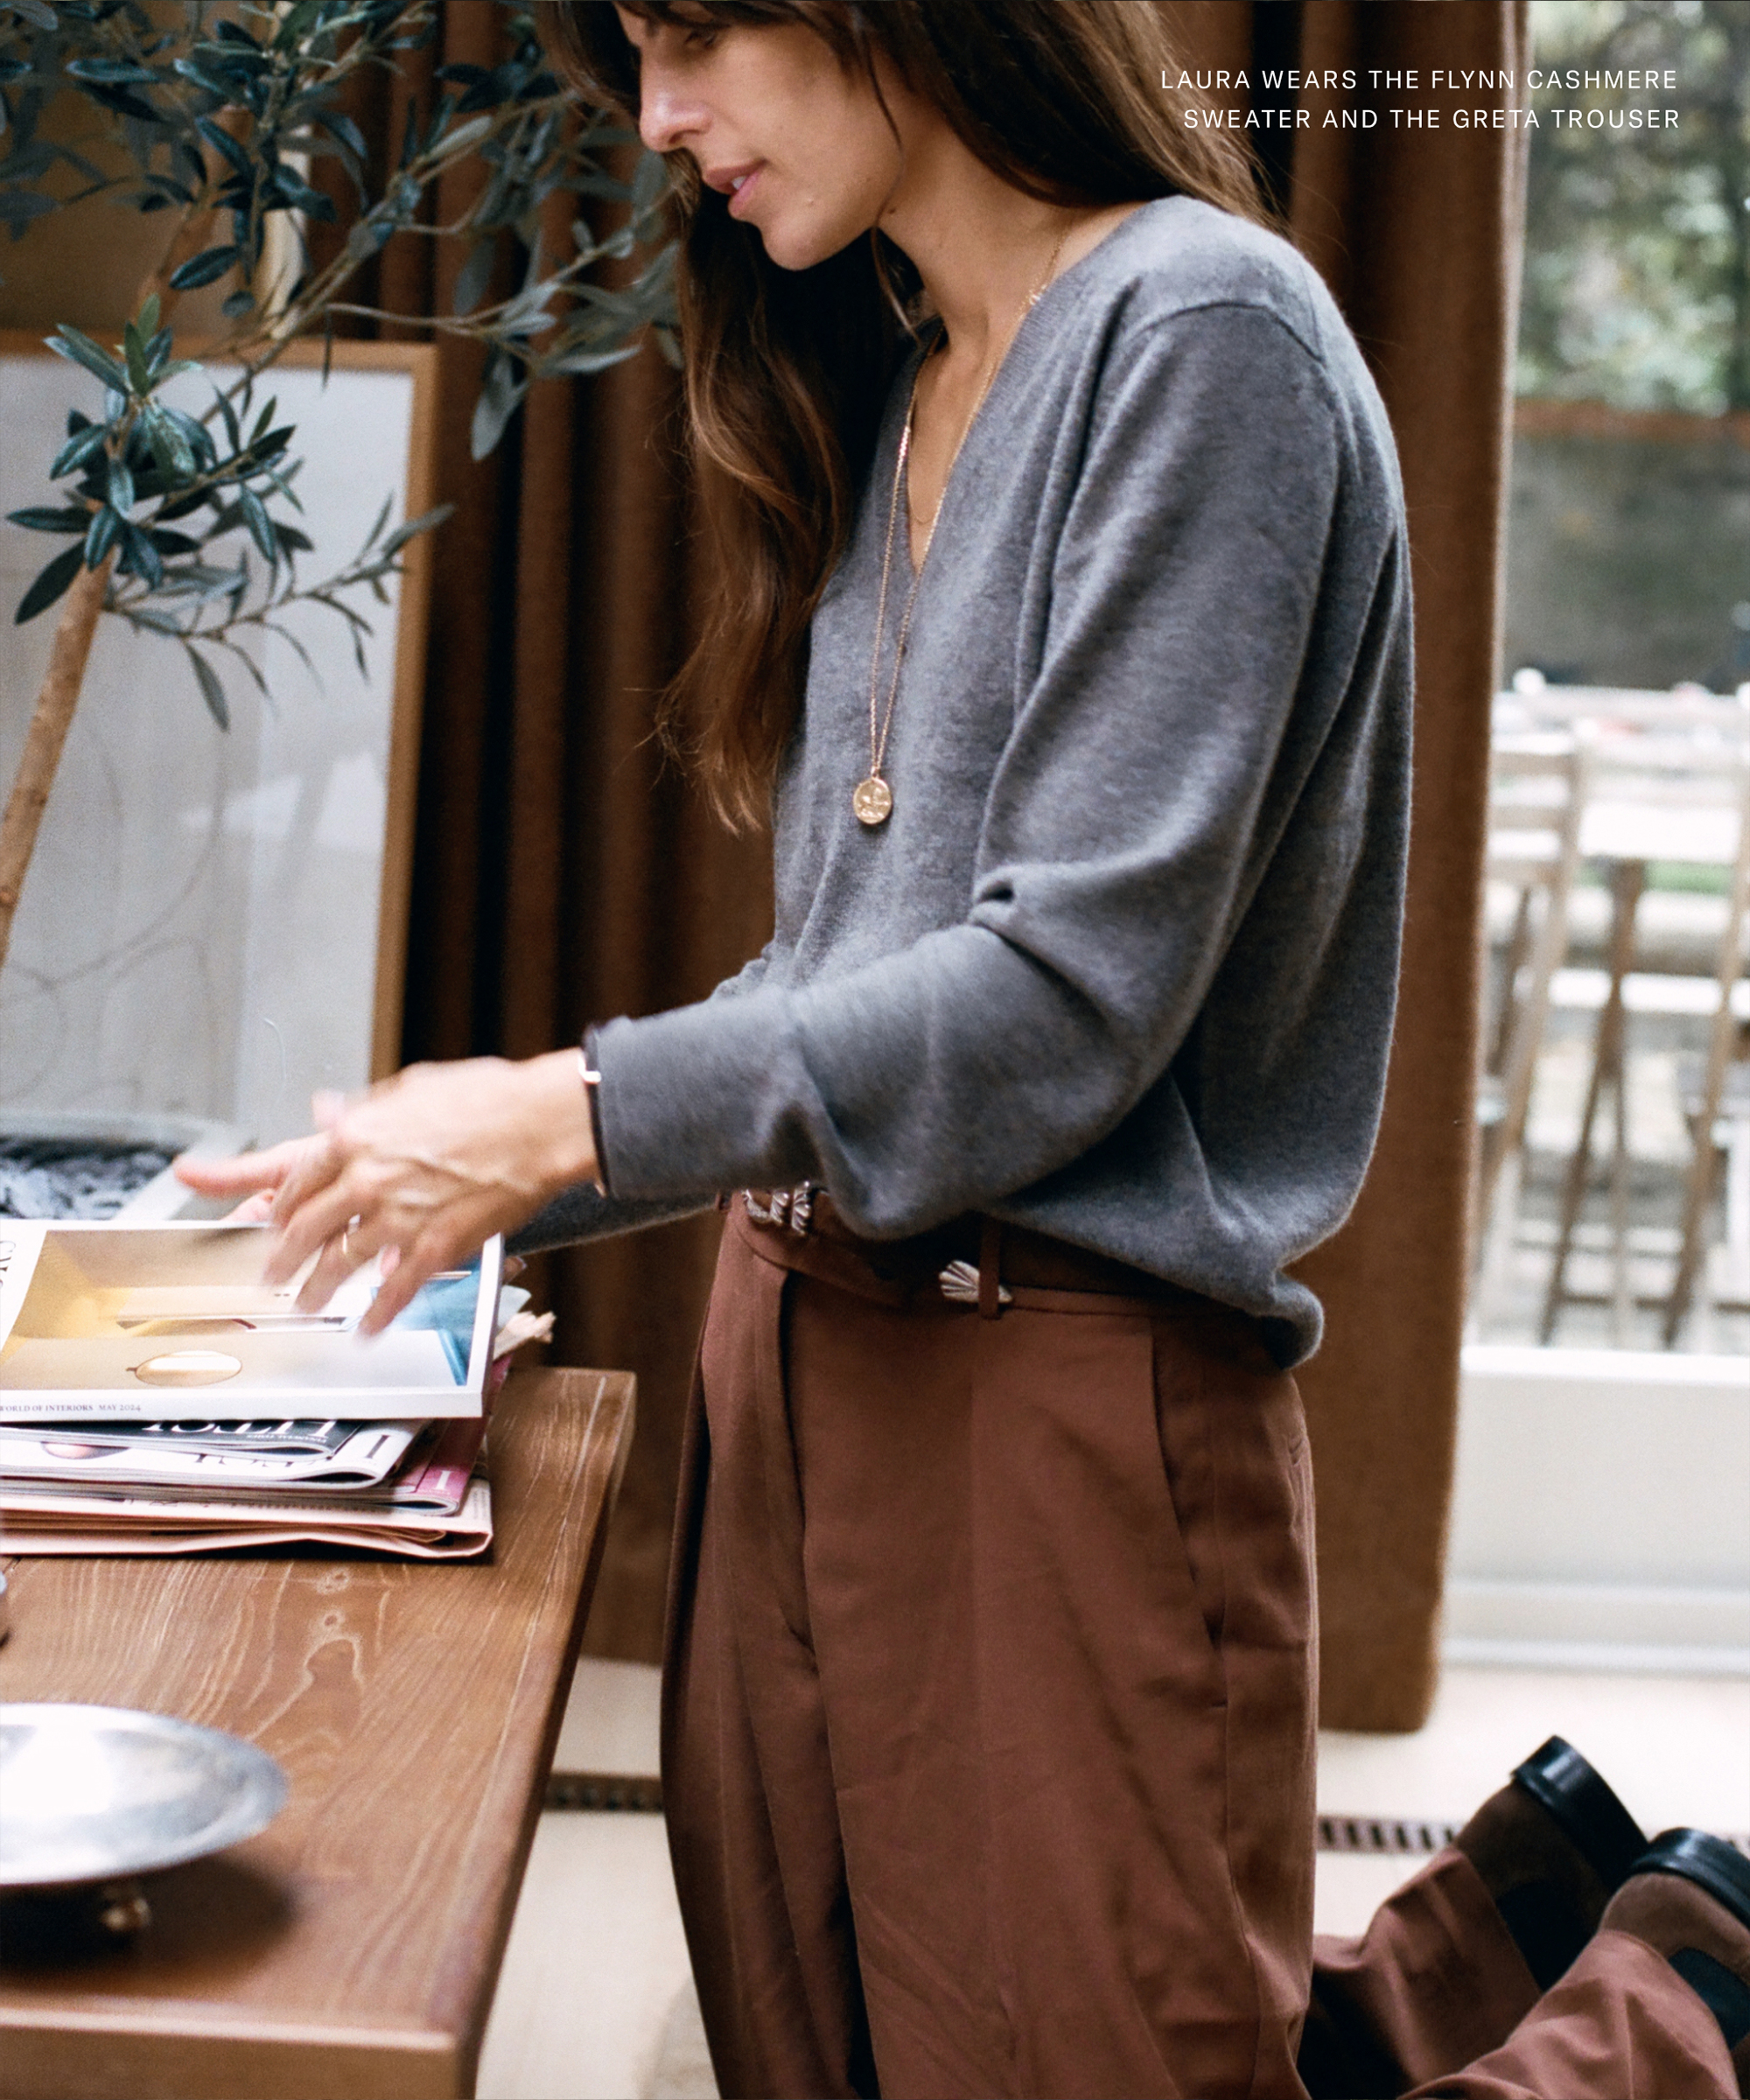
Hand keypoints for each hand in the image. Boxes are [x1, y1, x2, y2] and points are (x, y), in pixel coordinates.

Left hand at [184, 1053, 597, 1334]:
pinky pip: (393, 1290)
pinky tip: (366, 1326)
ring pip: (338, 1264)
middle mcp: (363, 1179)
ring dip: (316, 1289)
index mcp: (353, 1136)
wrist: (540, 1122)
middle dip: (278, 1256)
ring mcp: (396, 1217)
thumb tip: (331, 1112)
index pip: (286, 1173)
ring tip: (306, 1303)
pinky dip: (376, 1313)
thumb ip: (364, 1109)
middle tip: (269, 1274)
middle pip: (300, 1228)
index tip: (232, 1205)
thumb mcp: (411, 1087)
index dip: (253, 1194)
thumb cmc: (487, 1098)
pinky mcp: (432, 1246)